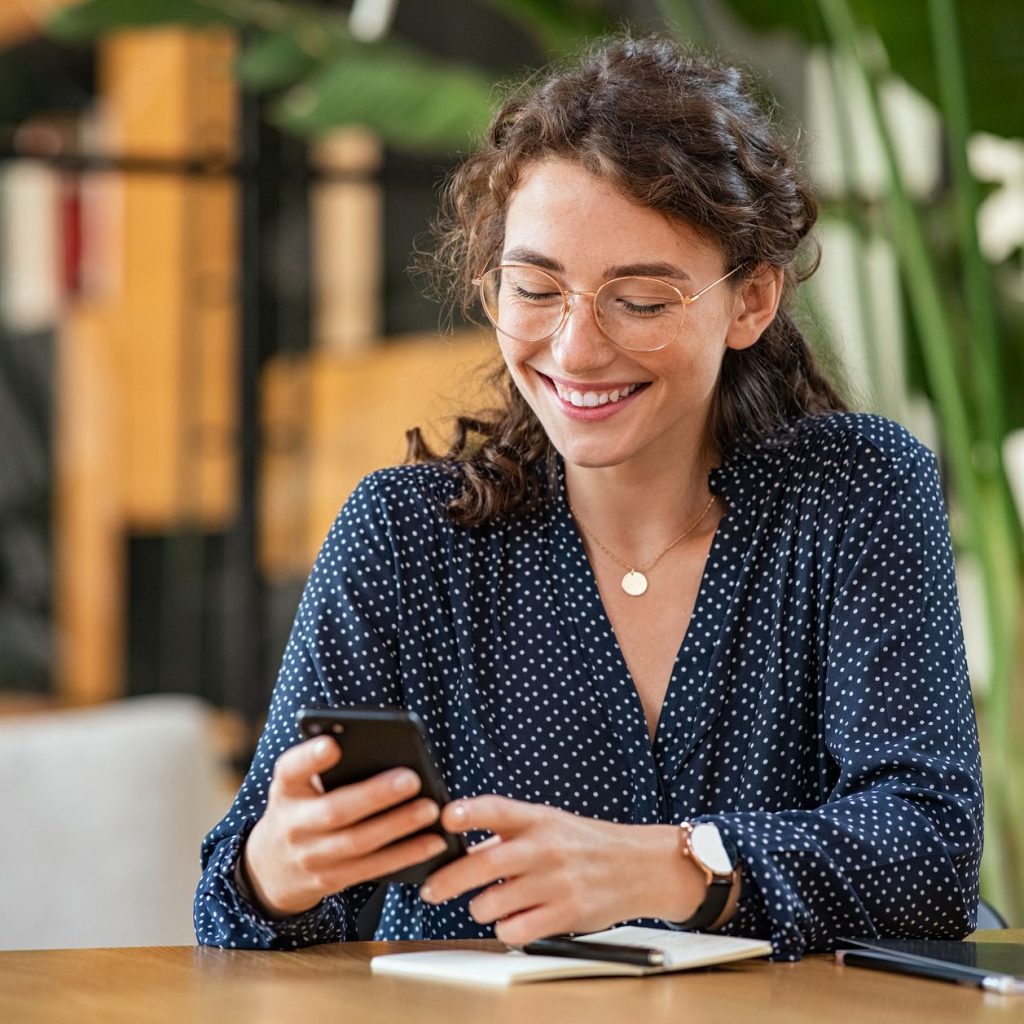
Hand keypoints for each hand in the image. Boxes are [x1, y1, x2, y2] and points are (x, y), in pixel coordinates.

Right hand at [241, 737, 447, 917]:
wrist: (272, 867)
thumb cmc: (302, 806)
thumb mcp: (300, 784)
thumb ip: (327, 768)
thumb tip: (382, 748)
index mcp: (287, 789)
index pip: (291, 769)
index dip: (310, 758)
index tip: (333, 745)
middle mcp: (293, 824)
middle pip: (335, 810)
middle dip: (375, 795)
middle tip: (412, 779)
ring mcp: (311, 856)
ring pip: (358, 843)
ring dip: (398, 826)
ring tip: (431, 808)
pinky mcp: (332, 880)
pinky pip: (373, 868)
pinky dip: (405, 855)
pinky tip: (433, 841)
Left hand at [419, 796, 706, 944]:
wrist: (639, 866)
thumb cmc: (583, 844)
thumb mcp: (549, 823)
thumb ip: (508, 830)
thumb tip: (458, 844)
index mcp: (538, 818)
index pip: (497, 809)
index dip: (468, 812)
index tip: (444, 817)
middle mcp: (545, 847)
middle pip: (484, 863)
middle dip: (448, 879)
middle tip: (431, 889)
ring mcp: (556, 881)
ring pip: (492, 902)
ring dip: (480, 908)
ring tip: (486, 904)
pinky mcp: (567, 913)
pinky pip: (515, 930)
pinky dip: (506, 929)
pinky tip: (512, 920)